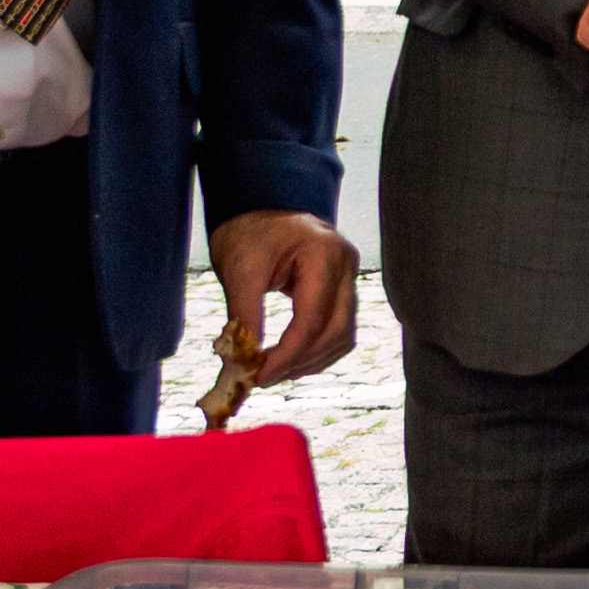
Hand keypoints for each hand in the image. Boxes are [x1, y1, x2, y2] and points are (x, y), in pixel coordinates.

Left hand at [204, 213, 360, 388]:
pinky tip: (292, 360)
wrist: (261, 210)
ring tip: (275, 371)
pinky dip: (318, 351)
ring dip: (311, 360)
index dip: (287, 353)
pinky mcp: (344, 289)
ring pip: (343, 335)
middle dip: (300, 360)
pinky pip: (341, 330)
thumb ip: (244, 314)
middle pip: (336, 330)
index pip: (313, 318)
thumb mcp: (239, 270)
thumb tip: (244, 360)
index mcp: (323, 253)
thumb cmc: (249, 234)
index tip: (259, 375)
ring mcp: (349, 277)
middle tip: (264, 377)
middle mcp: (346, 265)